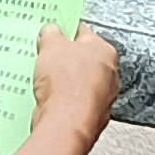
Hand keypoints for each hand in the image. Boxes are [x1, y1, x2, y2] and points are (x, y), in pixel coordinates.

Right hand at [27, 24, 120, 139]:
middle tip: (46, 60)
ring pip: (78, 84)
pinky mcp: (91, 117)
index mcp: (105, 51)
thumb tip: (52, 31)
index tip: (54, 34)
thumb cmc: (67, 84)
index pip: (84, 33)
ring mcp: (103, 98)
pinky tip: (49, 101)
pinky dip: (63, 102)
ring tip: (44, 83)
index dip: (65, 32)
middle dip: (64, 60)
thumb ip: (52, 34)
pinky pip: (73, 104)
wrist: (65, 123)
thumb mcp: (51, 46)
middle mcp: (110, 74)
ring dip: (63, 83)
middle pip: (82, 60)